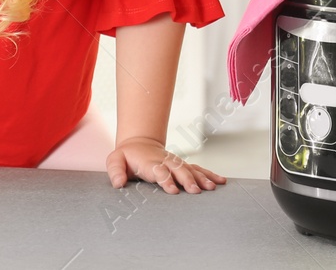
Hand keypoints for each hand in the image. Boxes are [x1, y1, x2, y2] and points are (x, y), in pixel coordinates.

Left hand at [105, 136, 226, 193]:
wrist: (139, 144)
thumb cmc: (126, 157)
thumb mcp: (115, 160)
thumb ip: (115, 171)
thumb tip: (118, 184)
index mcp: (150, 163)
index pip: (159, 171)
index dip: (166, 180)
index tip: (173, 190)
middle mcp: (165, 162)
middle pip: (178, 170)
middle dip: (187, 180)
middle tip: (195, 191)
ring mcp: (176, 163)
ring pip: (191, 169)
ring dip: (202, 178)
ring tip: (211, 188)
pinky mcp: (182, 166)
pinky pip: (198, 169)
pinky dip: (209, 174)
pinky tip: (221, 182)